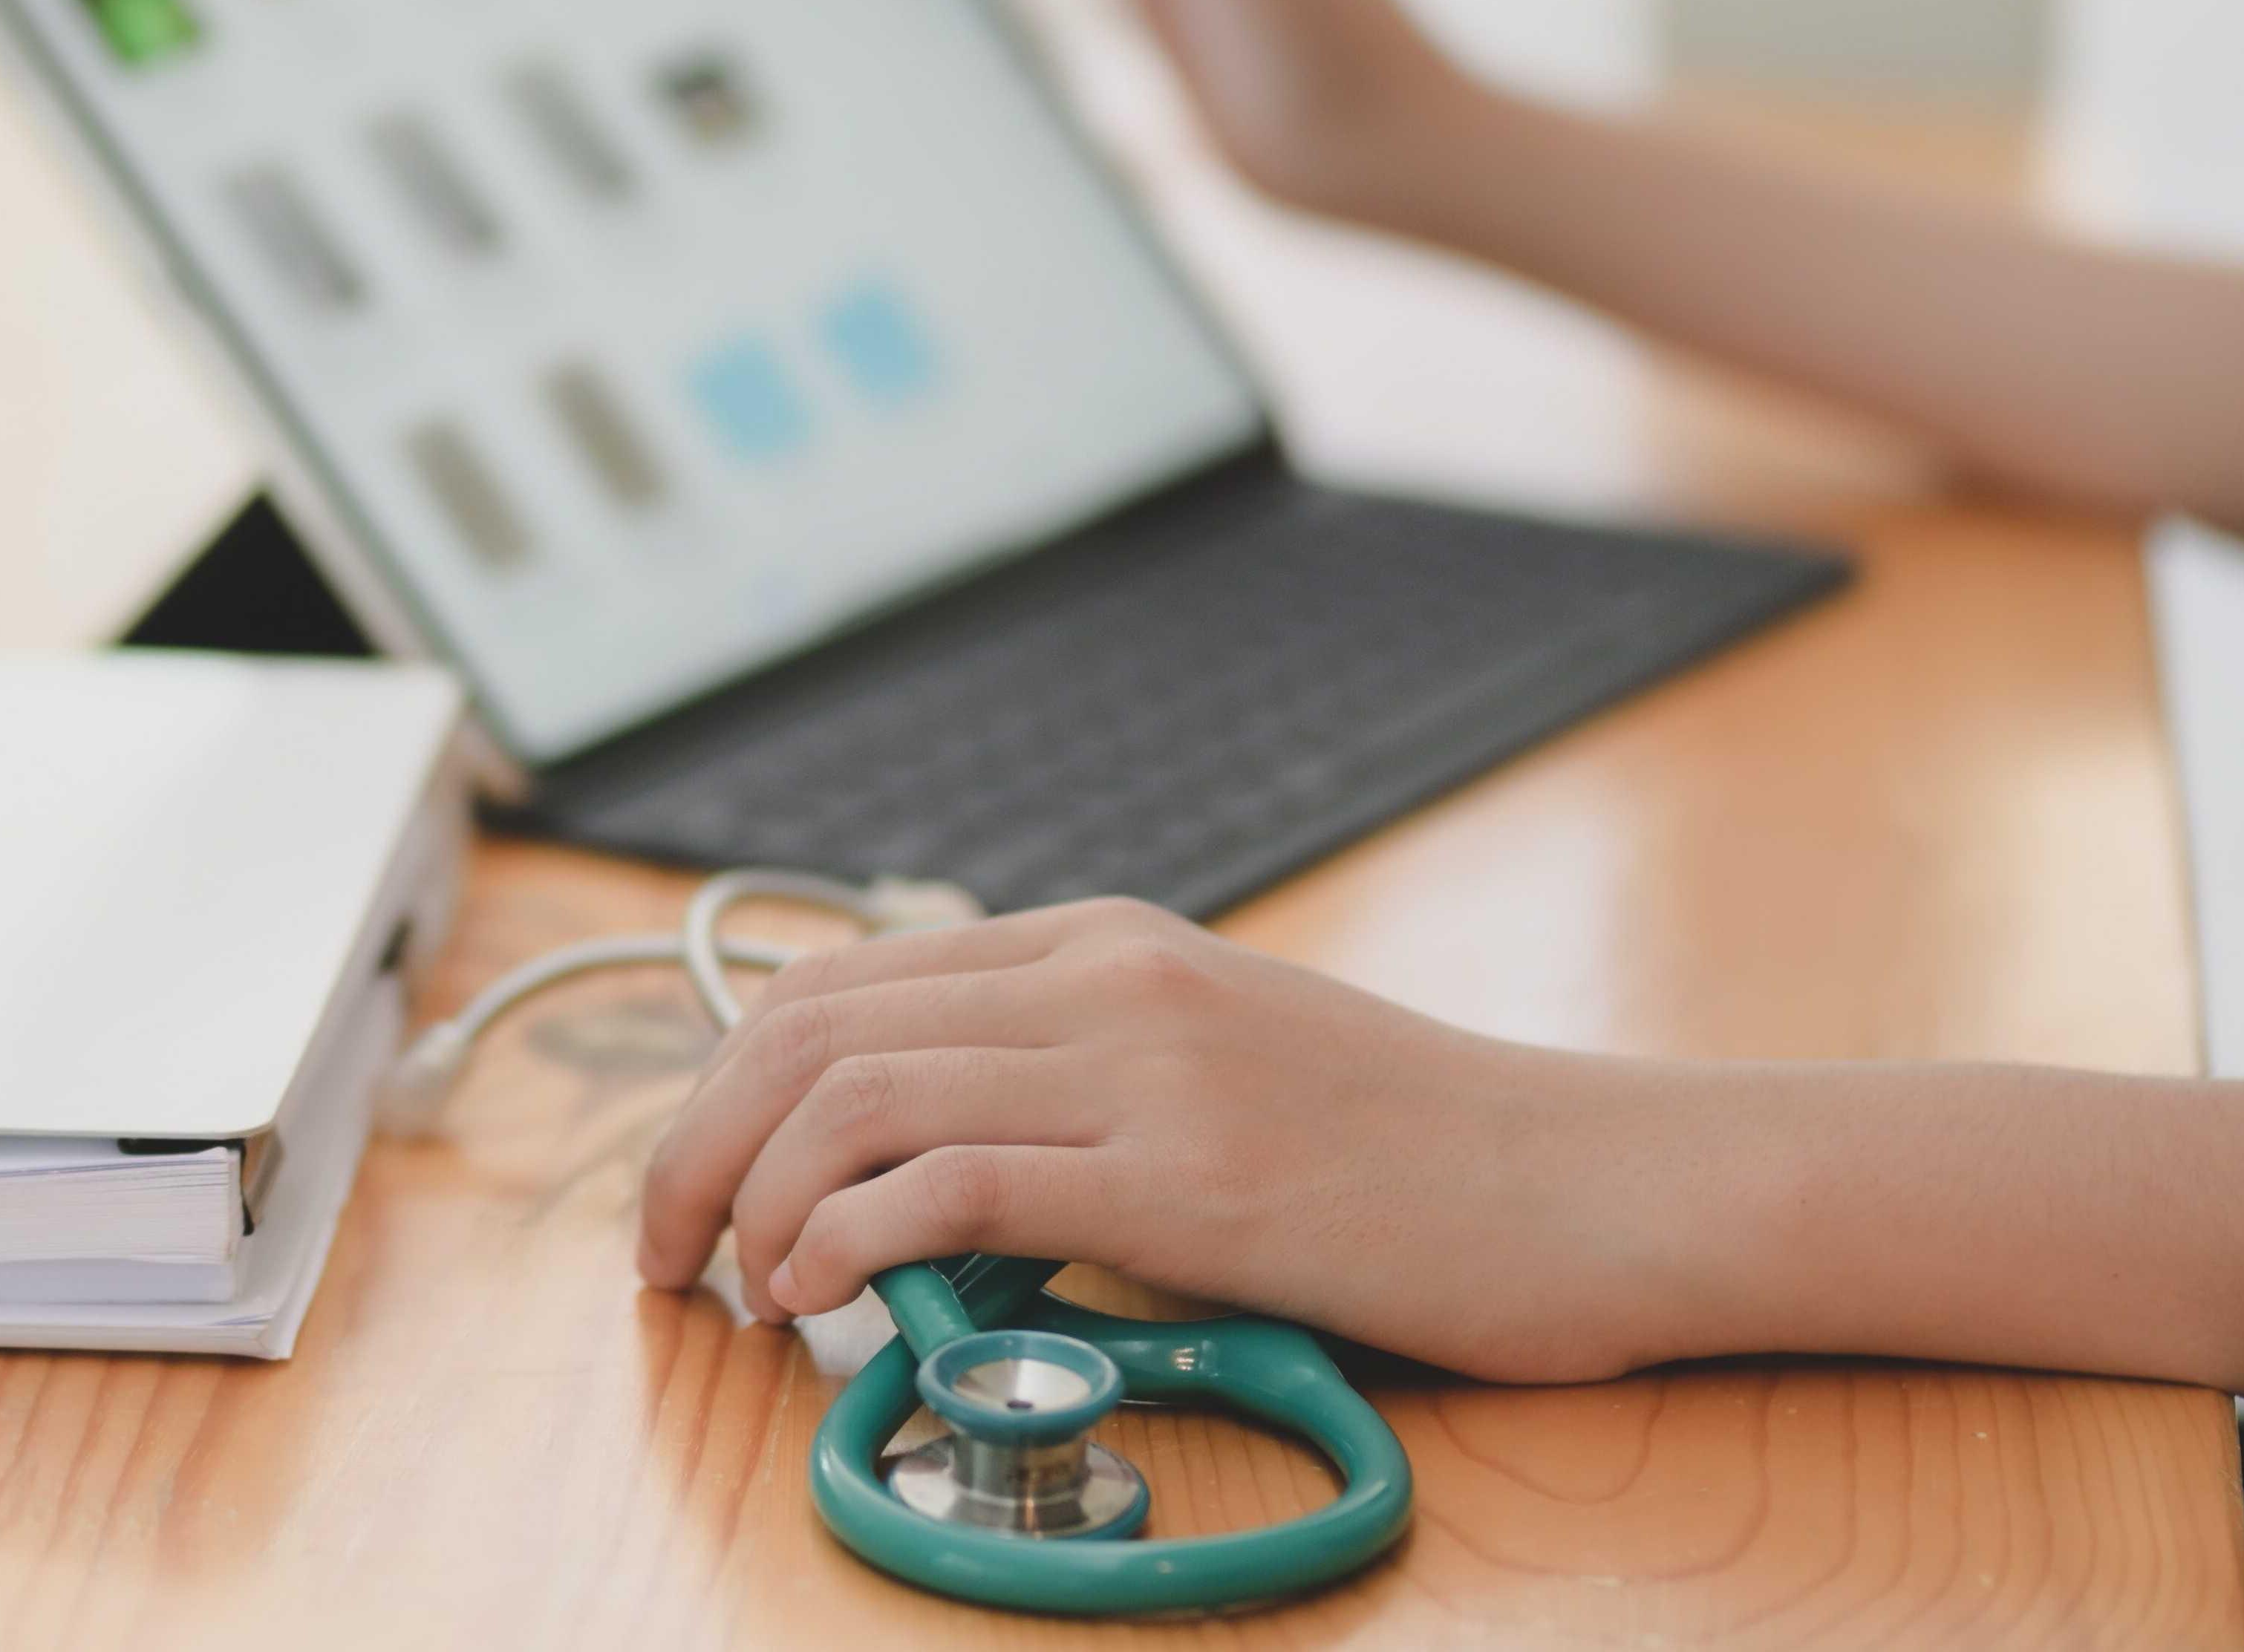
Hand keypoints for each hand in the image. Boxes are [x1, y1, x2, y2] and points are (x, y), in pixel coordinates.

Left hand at [636, 896, 1701, 1383]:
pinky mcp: (1190, 1172)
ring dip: (750, 1195)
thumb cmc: (1400, 1148)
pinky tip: (822, 1301)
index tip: (691, 1185)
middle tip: (665, 1251)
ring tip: (731, 1289)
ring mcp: (1147, 1062)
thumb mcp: (1212, 1070)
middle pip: (818, 1023)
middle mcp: (1104, 976)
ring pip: (860, 1088)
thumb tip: (915, 1178)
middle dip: (697, 1139)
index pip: (844, 978)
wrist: (1579, 1178)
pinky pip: (954, 1179)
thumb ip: (1073, 1090)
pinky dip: (849, 1235)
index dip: (726, 1080)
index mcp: (1100, 942)